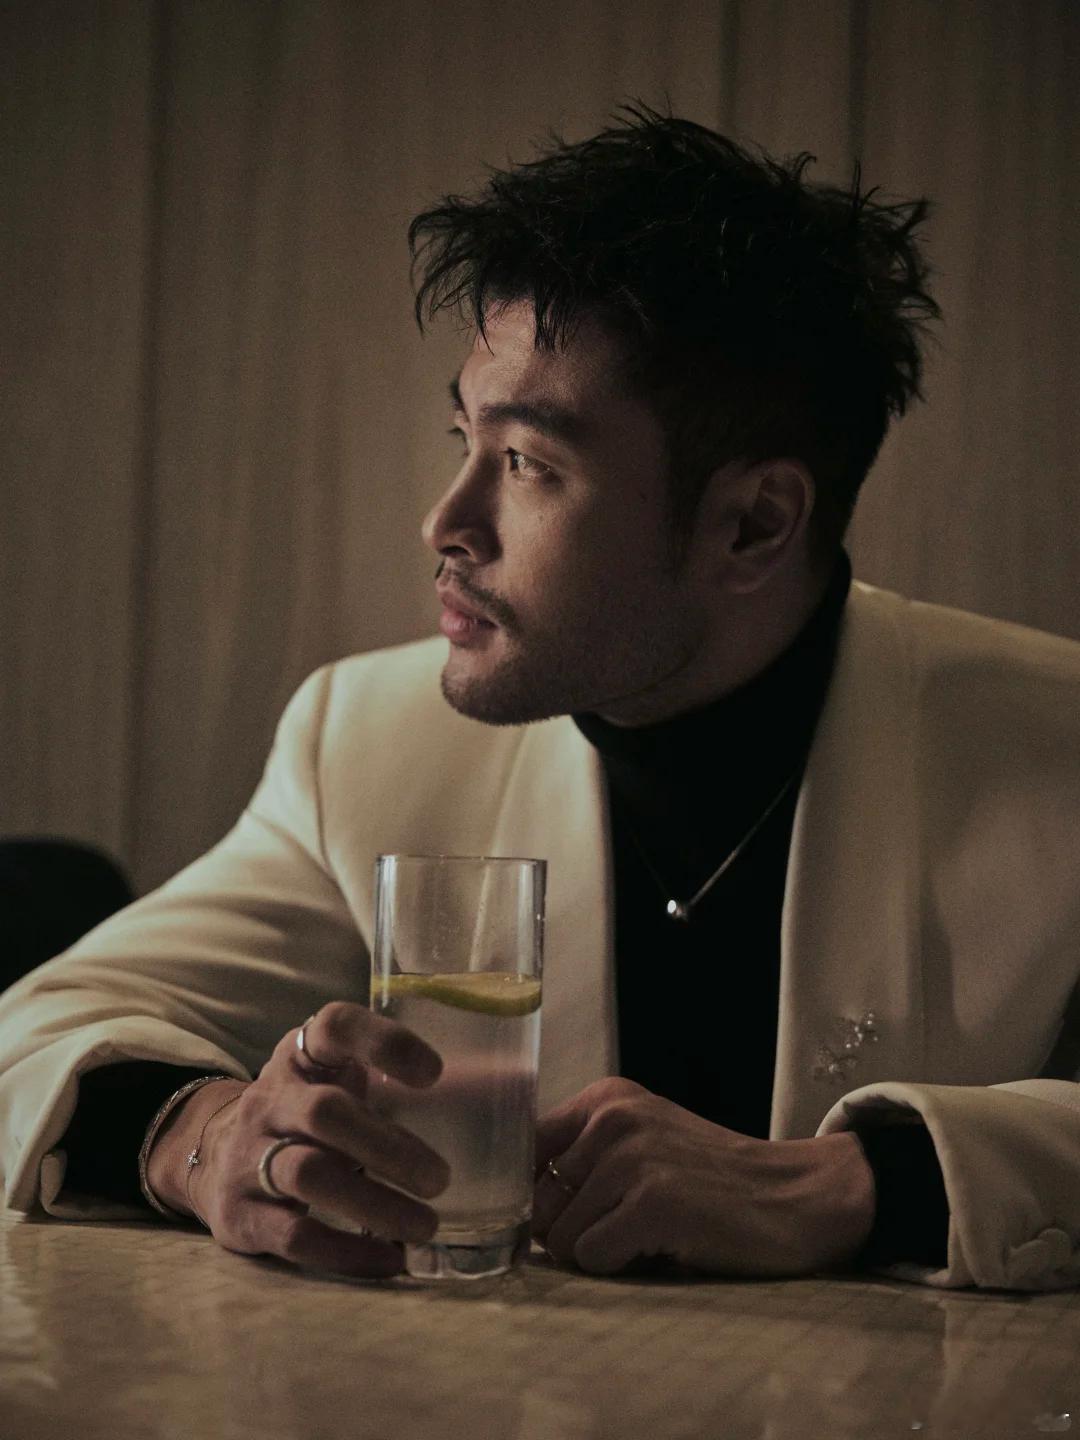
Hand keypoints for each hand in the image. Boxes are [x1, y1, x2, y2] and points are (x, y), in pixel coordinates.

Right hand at [146, 1002, 449, 1277]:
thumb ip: (389, 1081)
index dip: (384, 1042)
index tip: (435, 1074)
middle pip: (325, 1112)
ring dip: (374, 1203)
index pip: (335, 1026)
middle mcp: (272, 1098)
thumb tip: (498, 1099)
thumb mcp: (336, 1080)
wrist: (213, 1157)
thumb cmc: (309, 1114)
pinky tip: (389, 1260)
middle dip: (389, 1146)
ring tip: (428, 1226)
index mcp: (303, 1055)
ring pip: (307, 1174)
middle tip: (442, 1178)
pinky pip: (293, 1236)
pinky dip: (346, 1252)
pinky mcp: (239, 1213)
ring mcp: (248, 1154)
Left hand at [532, 1078, 874, 1276]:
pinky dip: (621, 1267)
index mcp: (604, 1099)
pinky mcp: (653, 1202)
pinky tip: (661, 1246)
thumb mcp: (643, 1141)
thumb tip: (508, 1203)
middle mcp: (612, 1119)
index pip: (519, 1150)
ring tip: (647, 1234)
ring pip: (560, 1237)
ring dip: (598, 1252)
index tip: (547, 1217)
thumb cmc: (710, 1179)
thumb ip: (581, 1156)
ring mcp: (632, 1158)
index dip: (525, 1195)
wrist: (795, 1195)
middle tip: (620, 1230)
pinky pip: (593, 1258)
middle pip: (536, 1204)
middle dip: (568, 1232)